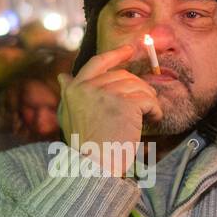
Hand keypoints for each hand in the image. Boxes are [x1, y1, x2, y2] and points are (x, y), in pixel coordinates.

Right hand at [57, 44, 162, 176]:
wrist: (94, 166)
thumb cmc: (84, 147)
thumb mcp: (68, 116)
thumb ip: (67, 94)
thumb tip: (62, 76)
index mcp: (75, 89)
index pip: (97, 63)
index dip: (115, 55)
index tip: (129, 50)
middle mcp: (88, 88)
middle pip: (122, 76)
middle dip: (137, 86)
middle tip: (147, 99)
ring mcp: (107, 94)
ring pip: (138, 86)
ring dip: (148, 99)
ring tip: (150, 113)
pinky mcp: (126, 104)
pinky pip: (148, 100)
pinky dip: (155, 110)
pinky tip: (154, 119)